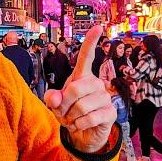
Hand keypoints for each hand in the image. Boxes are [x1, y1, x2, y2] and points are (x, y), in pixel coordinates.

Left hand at [44, 25, 115, 153]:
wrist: (81, 133)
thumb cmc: (68, 113)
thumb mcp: (54, 104)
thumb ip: (50, 98)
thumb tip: (55, 98)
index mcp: (82, 76)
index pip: (87, 56)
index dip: (91, 41)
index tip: (98, 26)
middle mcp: (96, 83)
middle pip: (75, 88)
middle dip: (63, 104)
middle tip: (63, 112)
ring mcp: (105, 97)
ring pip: (81, 106)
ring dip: (71, 117)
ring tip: (73, 119)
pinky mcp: (110, 112)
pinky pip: (90, 118)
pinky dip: (79, 124)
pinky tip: (81, 125)